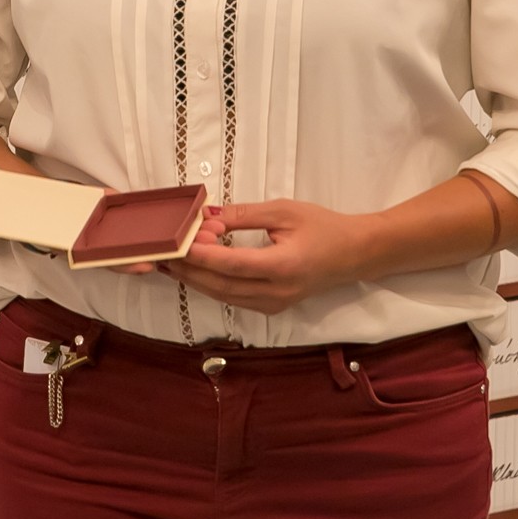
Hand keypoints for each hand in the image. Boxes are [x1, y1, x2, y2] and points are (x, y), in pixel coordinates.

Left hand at [165, 199, 375, 314]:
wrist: (354, 254)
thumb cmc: (322, 227)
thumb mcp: (283, 211)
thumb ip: (244, 215)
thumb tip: (207, 215)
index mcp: (282, 267)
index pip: (231, 265)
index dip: (201, 256)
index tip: (177, 243)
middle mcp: (276, 292)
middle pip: (221, 286)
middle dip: (189, 270)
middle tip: (163, 253)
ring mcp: (274, 304)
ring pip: (224, 296)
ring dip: (196, 279)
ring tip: (172, 261)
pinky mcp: (272, 307)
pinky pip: (234, 298)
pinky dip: (213, 284)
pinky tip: (197, 270)